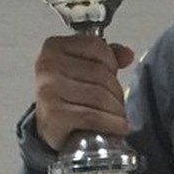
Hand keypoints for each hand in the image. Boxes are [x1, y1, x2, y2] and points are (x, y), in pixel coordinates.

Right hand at [34, 35, 135, 150]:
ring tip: (118, 116)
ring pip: (100, 96)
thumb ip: (104, 57)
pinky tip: (118, 126)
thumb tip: (126, 55)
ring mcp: (49, 90)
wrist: (49, 128)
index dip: (111, 63)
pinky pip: (93, 117)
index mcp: (53, 48)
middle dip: (116, 91)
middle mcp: (47, 67)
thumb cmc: (66, 97)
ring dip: (116, 110)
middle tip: (118, 103)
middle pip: (100, 73)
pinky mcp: (54, 115)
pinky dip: (111, 124)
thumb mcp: (82, 69)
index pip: (95, 46)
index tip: (112, 76)